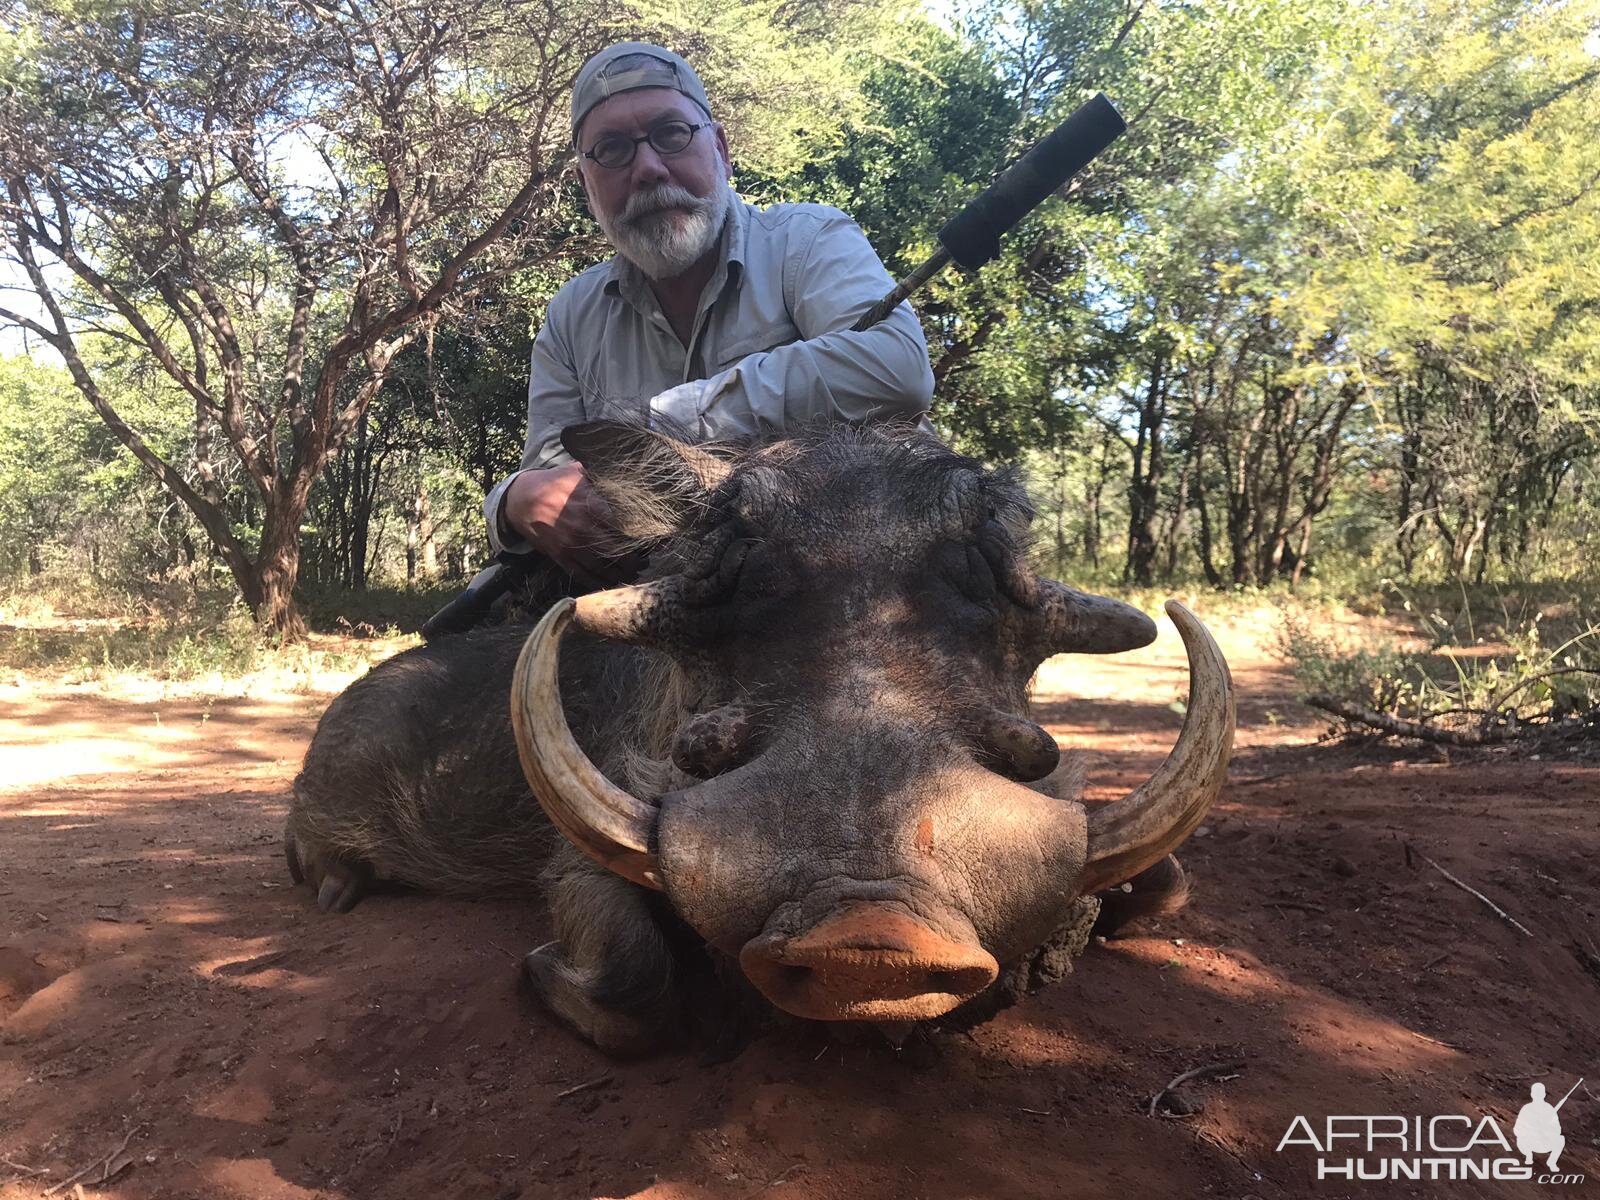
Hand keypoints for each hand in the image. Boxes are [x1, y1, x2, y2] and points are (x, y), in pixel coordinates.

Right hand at [501, 464, 640, 588]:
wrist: (521, 500)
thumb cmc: (554, 483)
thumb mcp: (578, 472)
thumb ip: (602, 474)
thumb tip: (629, 470)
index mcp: (591, 504)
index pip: (624, 524)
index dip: (641, 535)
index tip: (654, 540)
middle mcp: (584, 527)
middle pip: (617, 551)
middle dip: (635, 560)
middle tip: (645, 561)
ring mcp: (572, 545)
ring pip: (603, 568)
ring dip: (621, 574)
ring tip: (633, 574)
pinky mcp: (561, 557)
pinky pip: (583, 575)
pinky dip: (599, 582)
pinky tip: (610, 582)